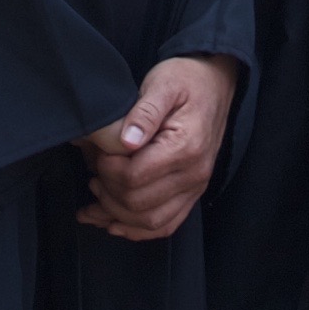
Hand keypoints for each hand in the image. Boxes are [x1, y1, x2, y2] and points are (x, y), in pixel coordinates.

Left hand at [77, 55, 238, 240]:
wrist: (215, 83)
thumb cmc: (186, 80)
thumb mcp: (163, 83)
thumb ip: (144, 112)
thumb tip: (126, 141)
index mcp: (185, 147)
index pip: (134, 177)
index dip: (107, 170)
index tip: (98, 152)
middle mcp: (194, 174)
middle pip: (138, 204)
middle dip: (107, 192)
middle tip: (93, 170)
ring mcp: (195, 187)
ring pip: (150, 222)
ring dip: (116, 216)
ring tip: (95, 196)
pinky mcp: (192, 193)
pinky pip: (165, 225)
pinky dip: (137, 229)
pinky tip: (113, 222)